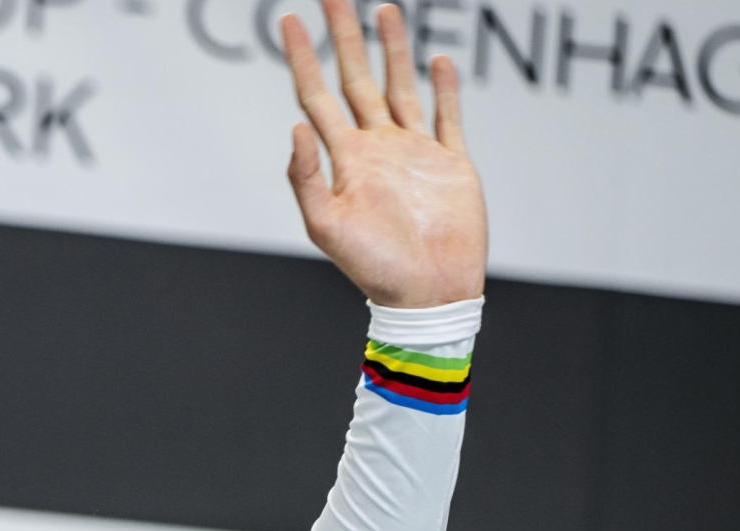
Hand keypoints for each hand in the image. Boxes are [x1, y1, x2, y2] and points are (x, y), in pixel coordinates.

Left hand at [281, 0, 486, 307]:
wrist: (427, 293)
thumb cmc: (373, 268)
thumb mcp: (327, 226)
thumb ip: (306, 177)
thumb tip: (295, 127)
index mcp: (345, 159)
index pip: (316, 95)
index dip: (303, 58)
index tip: (289, 22)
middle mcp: (376, 148)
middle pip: (356, 79)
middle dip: (345, 37)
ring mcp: (413, 152)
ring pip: (400, 87)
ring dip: (393, 50)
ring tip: (386, 10)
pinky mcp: (450, 162)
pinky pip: (446, 116)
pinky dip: (443, 88)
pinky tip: (437, 60)